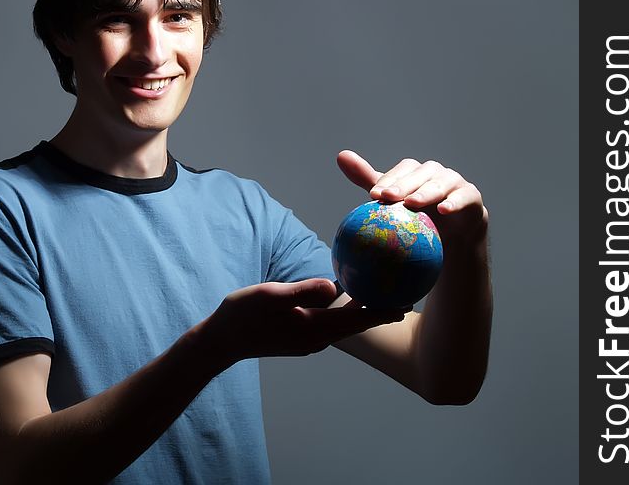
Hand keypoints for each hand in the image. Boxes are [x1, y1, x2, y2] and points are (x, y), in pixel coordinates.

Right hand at [197, 279, 408, 368]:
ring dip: (364, 313)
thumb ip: (301, 291)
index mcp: (313, 328)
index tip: (407, 301)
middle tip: (406, 296)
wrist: (221, 342)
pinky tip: (346, 300)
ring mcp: (308, 341)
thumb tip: (332, 285)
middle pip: (357, 325)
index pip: (357, 320)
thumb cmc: (241, 315)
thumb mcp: (269, 297)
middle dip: (381, 312)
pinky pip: (331, 325)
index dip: (382, 311)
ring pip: (345, 325)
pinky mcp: (299, 338)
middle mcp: (316, 338)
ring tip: (383, 296)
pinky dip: (345, 314)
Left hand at [336, 151, 488, 246]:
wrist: (450, 242)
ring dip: (426, 192)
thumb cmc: (416, 218)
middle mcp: (435, 173)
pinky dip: (455, 202)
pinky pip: (465, 197)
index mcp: (415, 173)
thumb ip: (367, 179)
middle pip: (419, 174)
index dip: (388, 180)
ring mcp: (455, 183)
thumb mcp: (390, 201)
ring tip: (412, 204)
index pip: (401, 172)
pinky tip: (444, 211)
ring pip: (440, 183)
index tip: (374, 194)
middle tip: (388, 197)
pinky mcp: (471, 197)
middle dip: (403, 185)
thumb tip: (341, 155)